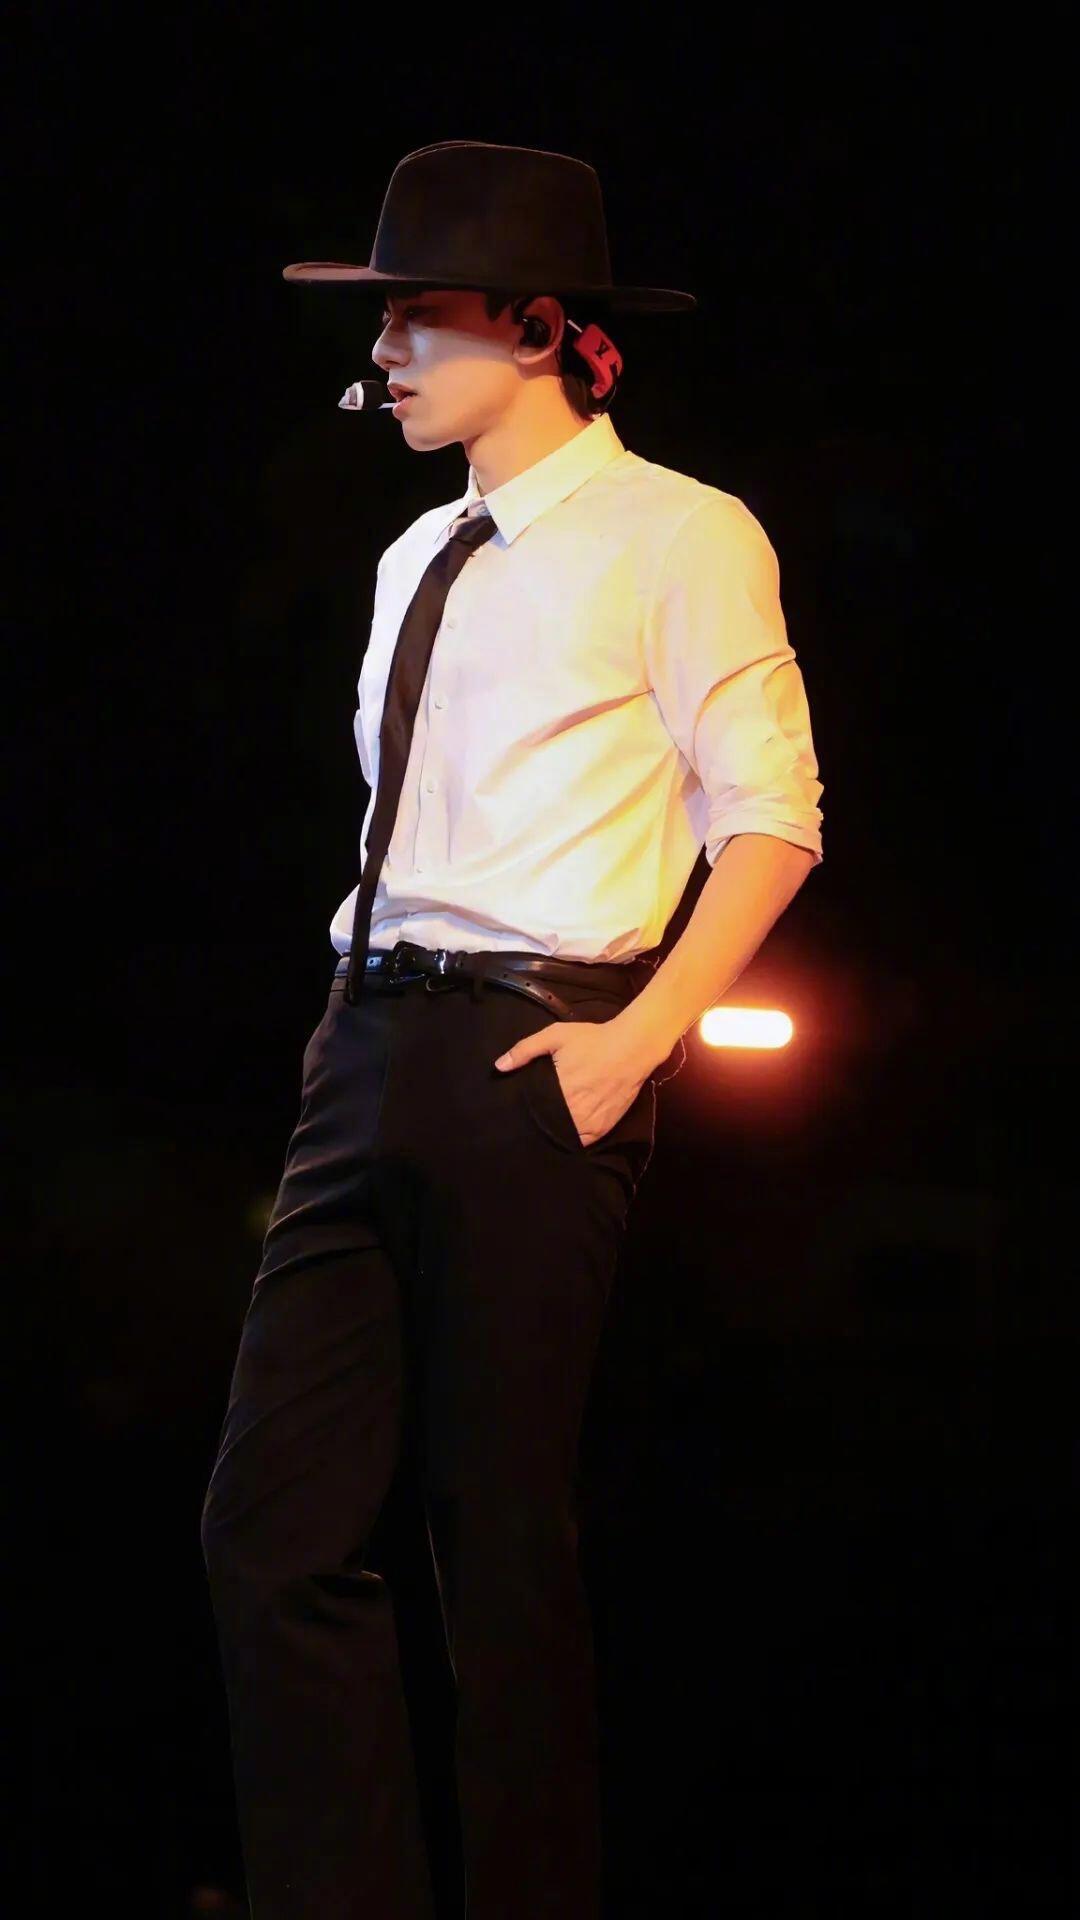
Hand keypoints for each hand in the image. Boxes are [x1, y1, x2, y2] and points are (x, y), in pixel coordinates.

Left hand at [494, 1018, 650, 1146]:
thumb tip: (498, 1066)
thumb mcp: (555, 1035)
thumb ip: (525, 1050)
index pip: (533, 1112)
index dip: (523, 1114)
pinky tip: (565, 1133)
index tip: (516, 1114)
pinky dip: (573, 1139)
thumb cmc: (592, 1040)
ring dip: (555, 1134)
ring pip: (564, 1137)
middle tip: (527, 1123)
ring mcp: (591, 1121)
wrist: (632, 1048)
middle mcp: (574, 1111)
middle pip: (547, 1126)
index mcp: (558, 1090)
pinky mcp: (604, 1127)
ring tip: (545, 1129)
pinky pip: (583, 1142)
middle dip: (538, 1124)